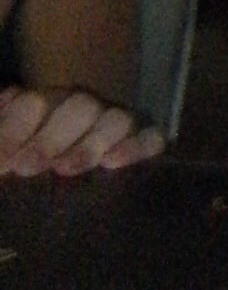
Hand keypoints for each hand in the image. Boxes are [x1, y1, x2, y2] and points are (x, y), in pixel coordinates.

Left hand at [0, 84, 162, 176]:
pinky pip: (151, 138)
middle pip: (80, 107)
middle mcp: (84, 109)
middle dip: (51, 138)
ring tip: (64, 170)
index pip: (34, 103)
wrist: (67, 186)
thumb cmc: (27, 161)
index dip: (16, 129)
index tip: (2, 160)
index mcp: (45, 105)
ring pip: (117, 120)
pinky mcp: (144, 142)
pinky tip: (114, 163)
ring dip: (90, 144)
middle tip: (25, 168)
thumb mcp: (9, 150)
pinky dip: (136, 147)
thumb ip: (3, 139)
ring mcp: (117, 124)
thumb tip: (1, 142)